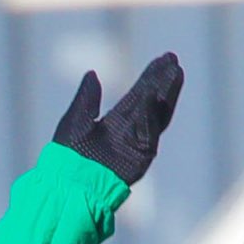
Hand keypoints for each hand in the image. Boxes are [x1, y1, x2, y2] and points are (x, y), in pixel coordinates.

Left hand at [51, 52, 183, 186]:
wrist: (70, 184)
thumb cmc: (68, 157)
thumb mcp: (76, 119)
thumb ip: (87, 98)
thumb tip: (92, 74)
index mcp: (115, 123)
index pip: (138, 95)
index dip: (150, 77)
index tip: (162, 59)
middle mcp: (129, 133)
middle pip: (151, 102)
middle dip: (162, 81)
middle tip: (173, 58)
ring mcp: (137, 146)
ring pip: (156, 115)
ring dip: (167, 94)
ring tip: (176, 71)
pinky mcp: (140, 158)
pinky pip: (148, 133)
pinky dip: (150, 115)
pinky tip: (152, 96)